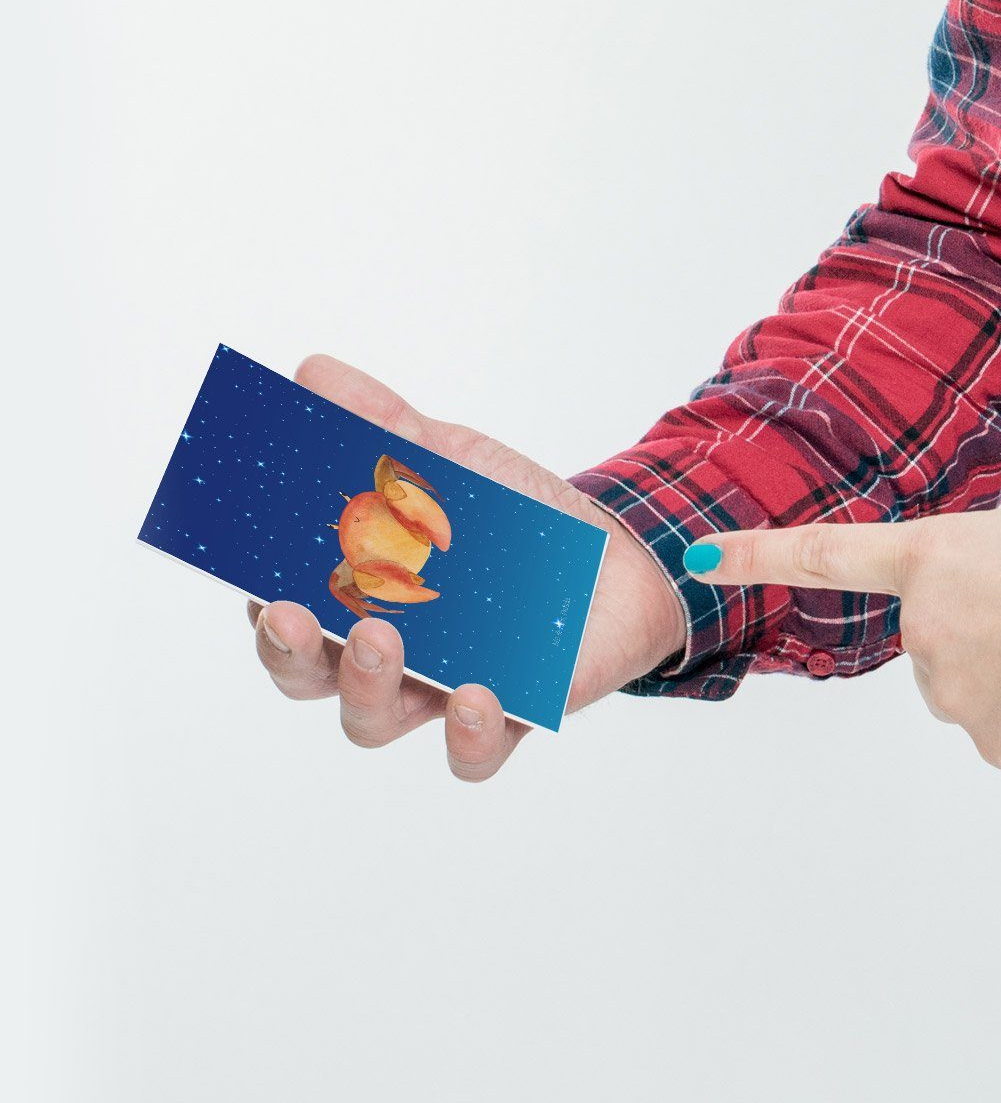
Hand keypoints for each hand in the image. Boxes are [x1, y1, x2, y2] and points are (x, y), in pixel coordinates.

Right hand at [245, 354, 688, 780]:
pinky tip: (478, 695)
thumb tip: (313, 372)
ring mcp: (437, 695)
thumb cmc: (514, 519)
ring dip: (367, 684)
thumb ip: (382, 425)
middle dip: (292, 651)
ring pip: (374, 720)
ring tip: (383, 636)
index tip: (257, 579)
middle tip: (296, 613)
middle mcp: (382, 657)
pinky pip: (471, 754)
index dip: (261, 604)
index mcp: (354, 598)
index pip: (282, 613)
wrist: (617, 557)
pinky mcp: (505, 720)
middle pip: (309, 676)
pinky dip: (467, 735)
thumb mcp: (450, 461)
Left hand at [684, 503, 1000, 769]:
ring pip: (973, 686)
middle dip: (982, 633)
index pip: (826, 554)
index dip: (761, 555)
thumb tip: (991, 612)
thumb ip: (983, 568)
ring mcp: (950, 693)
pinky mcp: (989, 744)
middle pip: (935, 637)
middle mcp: (923, 627)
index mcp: (931, 557)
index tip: (703, 556)